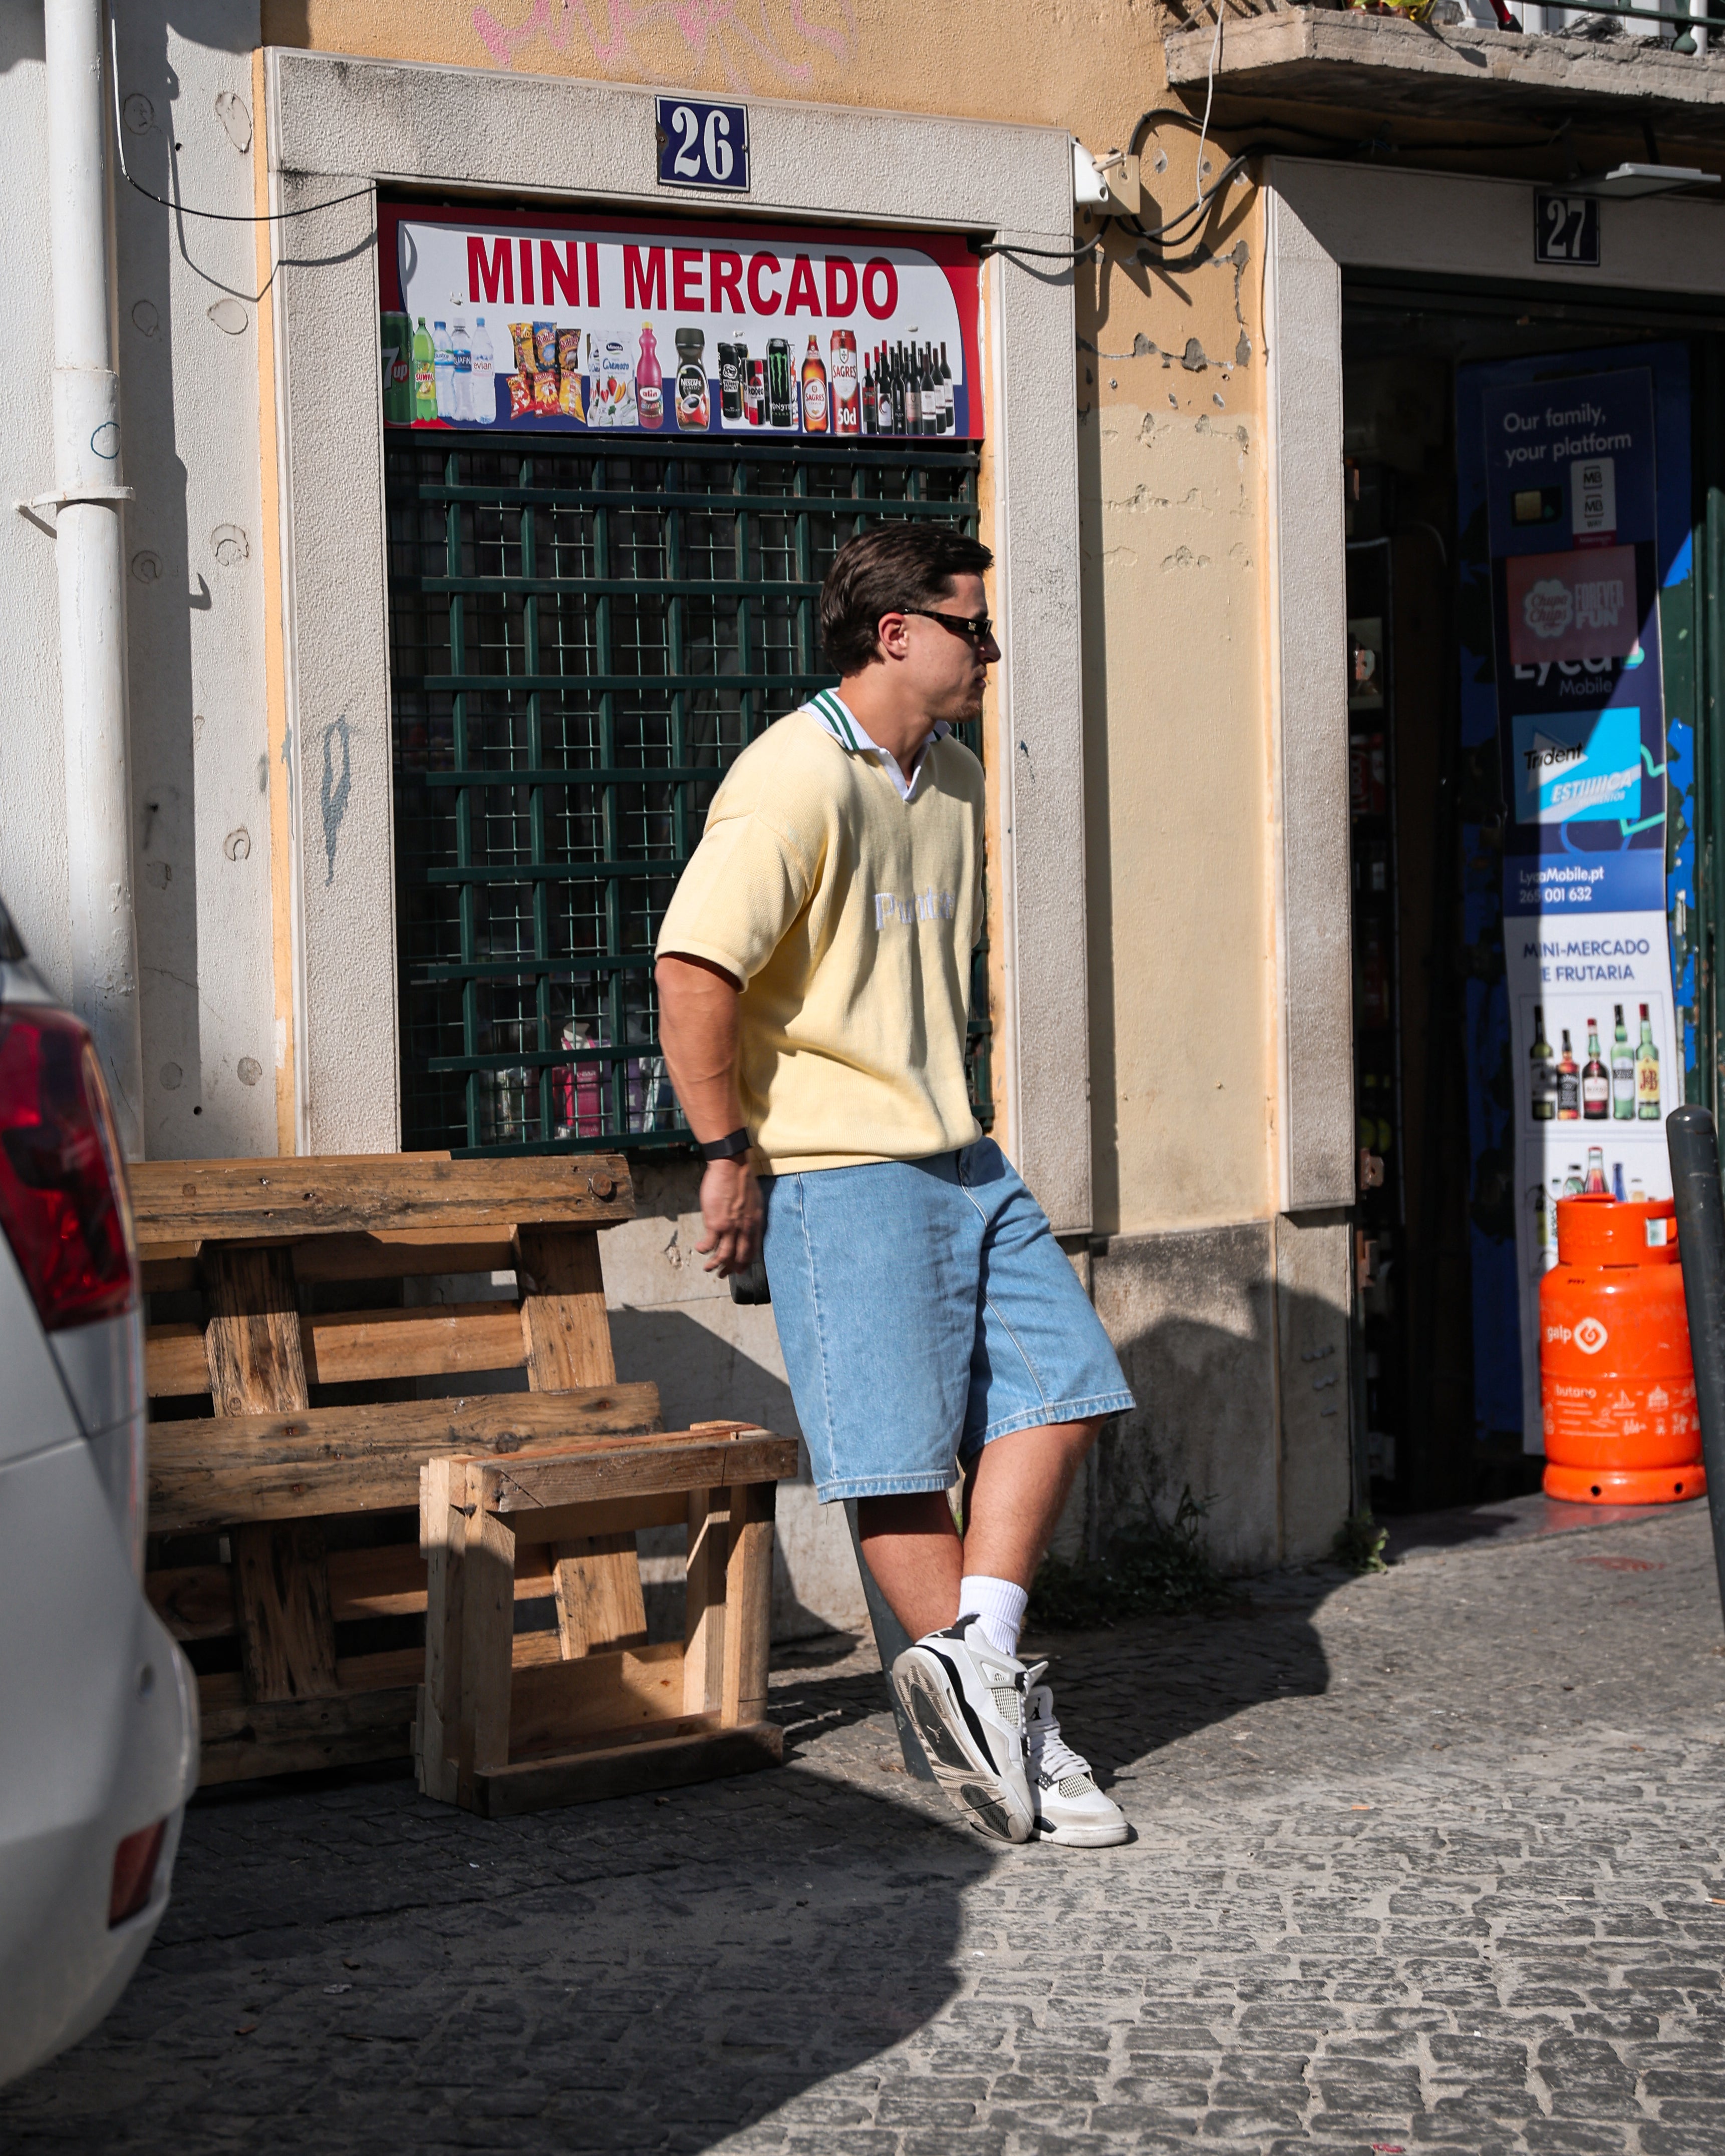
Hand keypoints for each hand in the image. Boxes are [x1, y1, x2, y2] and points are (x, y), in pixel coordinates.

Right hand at [695, 1157, 762, 1275]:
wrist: (732, 1166)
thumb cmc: (741, 1179)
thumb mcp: (754, 1201)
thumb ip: (750, 1216)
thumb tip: (745, 1225)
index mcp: (755, 1223)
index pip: (753, 1250)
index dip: (745, 1263)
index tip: (739, 1270)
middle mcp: (745, 1229)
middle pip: (739, 1256)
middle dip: (730, 1269)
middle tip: (723, 1275)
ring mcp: (730, 1228)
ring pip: (724, 1255)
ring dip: (715, 1265)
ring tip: (708, 1268)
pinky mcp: (715, 1223)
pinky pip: (709, 1244)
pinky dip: (704, 1250)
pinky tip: (699, 1249)